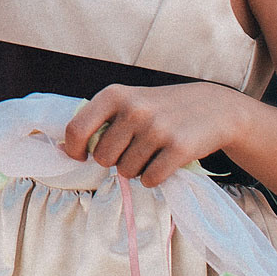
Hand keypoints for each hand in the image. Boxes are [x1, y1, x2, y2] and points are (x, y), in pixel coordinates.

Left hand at [64, 81, 242, 185]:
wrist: (213, 108)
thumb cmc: (160, 108)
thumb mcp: (128, 102)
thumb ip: (98, 121)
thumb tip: (63, 149)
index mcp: (115, 95)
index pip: (77, 129)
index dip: (74, 149)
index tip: (81, 156)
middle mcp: (134, 109)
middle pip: (103, 158)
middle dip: (114, 160)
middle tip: (133, 149)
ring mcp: (157, 128)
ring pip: (126, 172)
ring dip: (136, 170)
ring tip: (152, 153)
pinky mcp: (179, 148)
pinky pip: (150, 179)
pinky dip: (154, 178)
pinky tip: (164, 163)